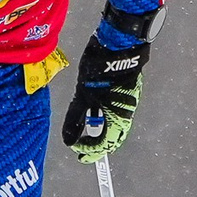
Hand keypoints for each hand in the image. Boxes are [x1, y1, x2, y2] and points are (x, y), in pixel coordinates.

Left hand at [59, 8, 155, 161]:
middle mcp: (126, 114)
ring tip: (85, 130)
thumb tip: (68, 140)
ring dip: (100, 131)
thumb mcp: (82, 95)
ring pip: (115, 125)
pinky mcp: (126, 92)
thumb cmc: (100, 70)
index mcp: (117, 118)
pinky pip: (116, 112)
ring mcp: (128, 102)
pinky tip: (94, 111)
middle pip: (112, 138)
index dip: (90, 151)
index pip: (104, 144)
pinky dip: (104, 117)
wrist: (120, 44)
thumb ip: (76, 118)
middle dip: (97, 145)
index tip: (77, 151)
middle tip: (82, 148)